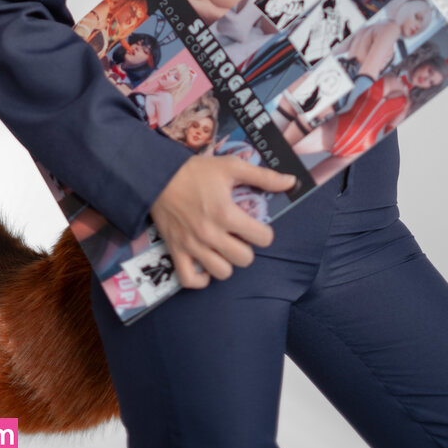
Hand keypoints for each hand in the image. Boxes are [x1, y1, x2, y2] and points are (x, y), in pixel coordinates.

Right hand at [150, 156, 295, 288]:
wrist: (157, 175)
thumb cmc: (195, 171)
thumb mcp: (231, 166)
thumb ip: (263, 176)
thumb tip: (290, 182)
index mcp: (226, 213)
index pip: (263, 238)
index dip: (264, 232)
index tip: (256, 225)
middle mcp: (211, 234)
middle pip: (245, 259)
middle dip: (247, 247)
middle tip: (239, 235)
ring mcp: (192, 246)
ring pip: (222, 273)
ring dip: (227, 262)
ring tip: (224, 247)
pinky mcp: (176, 251)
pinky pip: (191, 280)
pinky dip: (201, 278)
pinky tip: (207, 264)